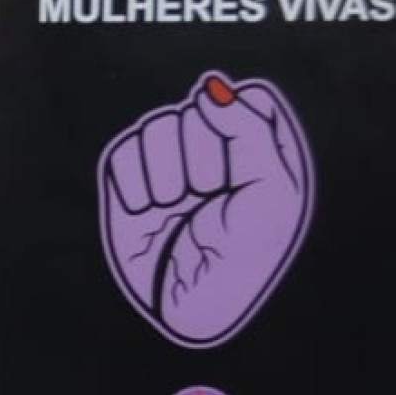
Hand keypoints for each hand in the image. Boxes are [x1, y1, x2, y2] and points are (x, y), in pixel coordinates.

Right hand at [102, 73, 312, 347]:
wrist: (186, 307)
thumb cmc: (242, 258)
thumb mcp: (270, 194)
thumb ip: (249, 131)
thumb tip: (211, 87)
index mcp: (263, 148)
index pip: (248, 97)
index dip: (240, 125)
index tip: (244, 167)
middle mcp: (216, 148)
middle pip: (198, 109)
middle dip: (204, 158)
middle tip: (214, 200)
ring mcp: (171, 161)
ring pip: (158, 126)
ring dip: (168, 175)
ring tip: (181, 210)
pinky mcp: (130, 178)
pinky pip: (125, 152)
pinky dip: (137, 188)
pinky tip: (153, 213)